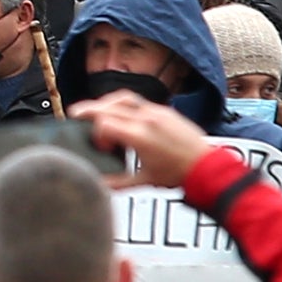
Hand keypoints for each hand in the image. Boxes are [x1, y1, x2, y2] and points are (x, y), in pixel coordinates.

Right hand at [85, 88, 217, 191]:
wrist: (206, 165)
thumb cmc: (179, 173)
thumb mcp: (144, 181)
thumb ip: (118, 182)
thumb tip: (99, 183)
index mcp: (139, 136)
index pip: (104, 123)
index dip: (95, 135)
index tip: (100, 147)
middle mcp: (146, 119)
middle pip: (107, 106)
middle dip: (88, 110)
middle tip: (76, 115)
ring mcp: (155, 111)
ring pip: (122, 97)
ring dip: (105, 102)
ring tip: (95, 110)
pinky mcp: (163, 110)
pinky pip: (137, 100)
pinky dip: (122, 104)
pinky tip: (119, 112)